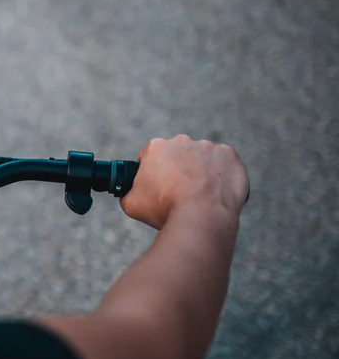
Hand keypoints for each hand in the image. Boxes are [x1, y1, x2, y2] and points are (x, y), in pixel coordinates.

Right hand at [121, 135, 248, 229]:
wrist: (201, 217)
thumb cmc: (164, 209)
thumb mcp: (131, 204)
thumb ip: (128, 192)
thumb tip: (130, 193)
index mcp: (156, 147)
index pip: (151, 155)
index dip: (152, 172)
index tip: (157, 186)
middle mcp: (182, 141)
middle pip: (177, 155)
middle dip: (178, 169)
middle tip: (178, 192)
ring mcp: (208, 147)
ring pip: (201, 159)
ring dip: (200, 172)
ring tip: (200, 196)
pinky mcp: (229, 156)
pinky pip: (224, 164)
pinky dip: (221, 176)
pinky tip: (216, 192)